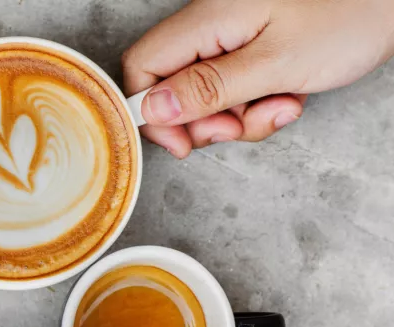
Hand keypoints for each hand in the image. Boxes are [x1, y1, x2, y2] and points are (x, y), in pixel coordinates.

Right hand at [122, 0, 393, 157]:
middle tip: (240, 126)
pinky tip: (288, 97)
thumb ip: (208, 89)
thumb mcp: (276, 64)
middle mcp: (211, 23)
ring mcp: (232, 36)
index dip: (152, 112)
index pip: (143, 66)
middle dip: (204, 121)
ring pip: (206, 95)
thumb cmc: (350, 16)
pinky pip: (235, 89)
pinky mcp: (252, 47)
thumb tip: (153, 109)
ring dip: (239, 117)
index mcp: (207, 18)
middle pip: (172, 86)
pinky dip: (257, 104)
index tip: (183, 142)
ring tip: (281, 106)